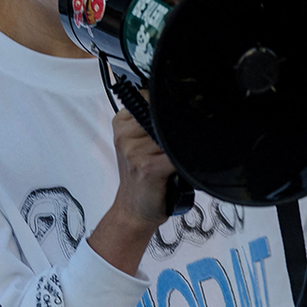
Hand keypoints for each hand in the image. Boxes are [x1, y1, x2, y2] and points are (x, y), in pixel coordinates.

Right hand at [110, 108, 175, 228]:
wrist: (133, 210)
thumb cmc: (141, 177)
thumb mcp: (138, 143)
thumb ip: (152, 122)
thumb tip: (183, 106)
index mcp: (122, 123)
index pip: (150, 96)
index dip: (168, 107)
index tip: (173, 120)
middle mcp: (125, 135)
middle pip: (164, 117)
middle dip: (176, 131)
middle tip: (171, 148)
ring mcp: (134, 151)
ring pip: (174, 137)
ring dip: (181, 149)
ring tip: (171, 161)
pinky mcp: (148, 167)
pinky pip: (177, 155)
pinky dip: (183, 162)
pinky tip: (178, 169)